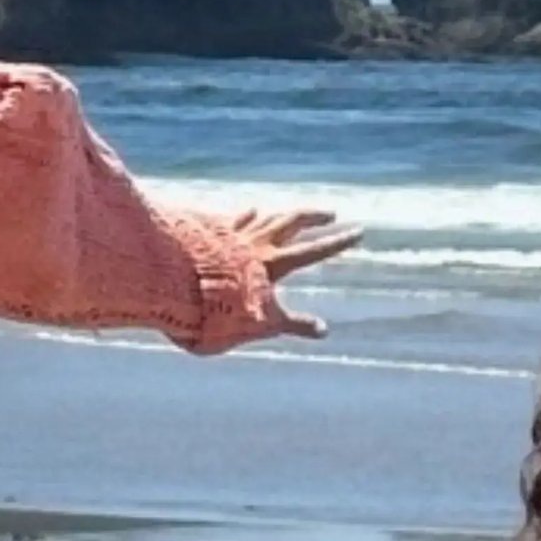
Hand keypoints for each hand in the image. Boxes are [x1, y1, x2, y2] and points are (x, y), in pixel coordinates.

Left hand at [225, 206, 358, 337]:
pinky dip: (248, 215)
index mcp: (273, 264)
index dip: (338, 242)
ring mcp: (235, 236)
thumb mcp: (263, 323)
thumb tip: (323, 331)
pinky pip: (237, 220)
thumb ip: (293, 324)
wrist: (181, 289)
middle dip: (315, 217)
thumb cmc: (222, 310)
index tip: (358, 230)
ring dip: (284, 215)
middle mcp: (258, 243)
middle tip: (331, 214)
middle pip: (293, 222)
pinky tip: (251, 210)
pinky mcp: (215, 235)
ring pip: (268, 218)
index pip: (314, 251)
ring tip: (293, 214)